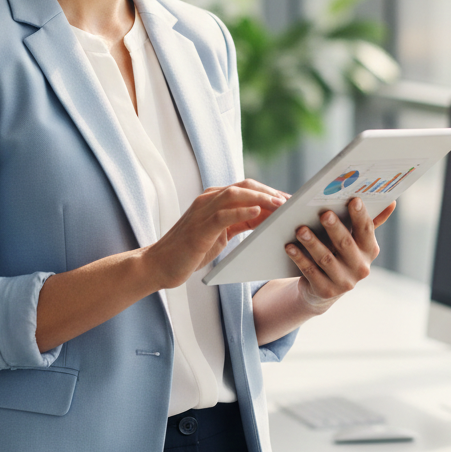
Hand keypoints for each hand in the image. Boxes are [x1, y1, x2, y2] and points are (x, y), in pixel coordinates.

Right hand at [145, 179, 285, 289]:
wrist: (160, 265)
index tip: (290, 200)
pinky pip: (224, 214)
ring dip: (261, 197)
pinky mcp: (199, 227)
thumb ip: (239, 223)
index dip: (269, 192)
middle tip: (290, 201)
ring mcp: (202, 211)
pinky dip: (242, 211)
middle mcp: (207, 200)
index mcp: (213, 200)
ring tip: (280, 204)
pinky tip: (258, 212)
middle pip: (244, 186)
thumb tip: (267, 218)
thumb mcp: (220, 234)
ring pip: (236, 194)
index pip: (246, 188)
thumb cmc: (190, 251)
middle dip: (269, 192)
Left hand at [285, 197, 394, 311]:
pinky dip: (299, 258)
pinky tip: (289, 246)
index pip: (367, 230)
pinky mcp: (325, 290)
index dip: (360, 215)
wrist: (324, 289)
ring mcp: (343, 282)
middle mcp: (360, 267)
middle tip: (323, 213)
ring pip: (325, 259)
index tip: (353, 199)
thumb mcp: (355, 241)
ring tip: (300, 229)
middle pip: (345, 244)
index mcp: (370, 250)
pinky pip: (310, 271)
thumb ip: (369, 222)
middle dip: (334, 228)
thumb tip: (392, 202)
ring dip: (312, 243)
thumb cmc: (341, 255)